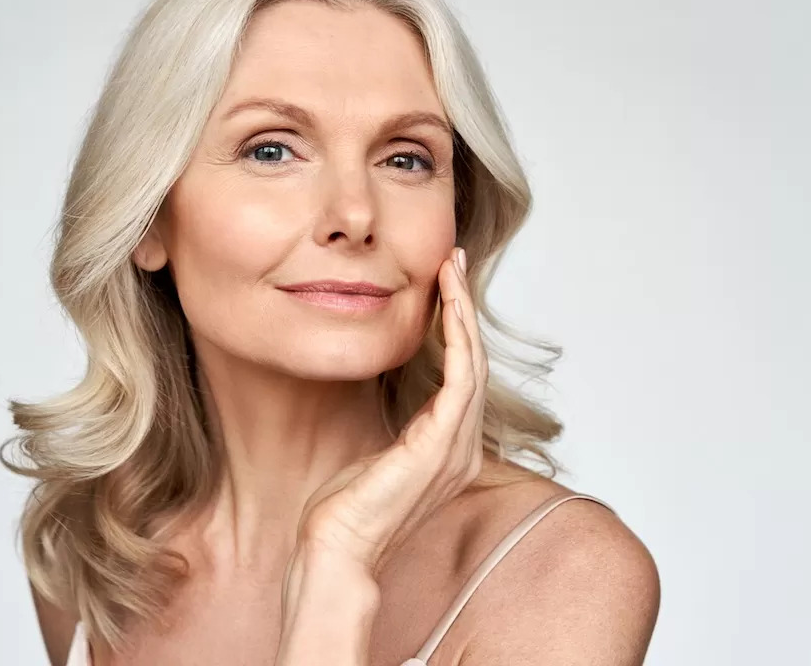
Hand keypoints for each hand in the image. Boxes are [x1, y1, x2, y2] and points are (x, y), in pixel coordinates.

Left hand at [292, 246, 488, 575]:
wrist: (337, 550)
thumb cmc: (346, 509)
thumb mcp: (374, 452)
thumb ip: (394, 424)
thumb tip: (387, 391)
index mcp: (449, 448)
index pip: (462, 374)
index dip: (457, 327)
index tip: (445, 285)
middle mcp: (463, 446)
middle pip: (474, 361)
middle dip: (464, 307)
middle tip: (454, 260)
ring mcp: (456, 447)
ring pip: (472, 362)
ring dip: (463, 312)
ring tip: (452, 270)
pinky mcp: (441, 445)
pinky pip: (461, 378)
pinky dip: (458, 338)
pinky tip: (449, 306)